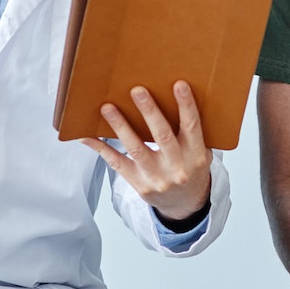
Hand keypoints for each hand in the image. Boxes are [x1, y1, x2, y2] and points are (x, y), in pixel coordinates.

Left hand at [84, 82, 212, 221]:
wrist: (184, 204)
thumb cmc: (190, 169)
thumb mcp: (201, 153)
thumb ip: (192, 133)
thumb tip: (178, 97)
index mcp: (196, 156)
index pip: (192, 127)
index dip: (186, 106)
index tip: (179, 85)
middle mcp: (177, 168)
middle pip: (162, 136)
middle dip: (149, 111)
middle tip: (137, 90)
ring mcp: (156, 178)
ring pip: (136, 148)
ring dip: (120, 126)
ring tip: (108, 108)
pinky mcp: (138, 184)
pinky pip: (117, 163)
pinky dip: (101, 148)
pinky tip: (88, 136)